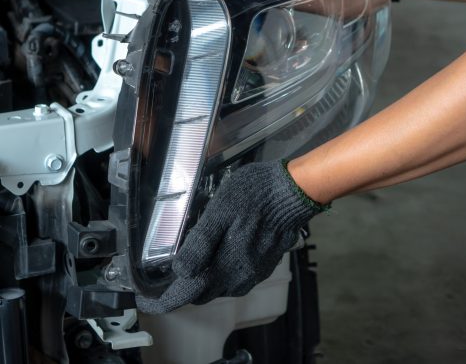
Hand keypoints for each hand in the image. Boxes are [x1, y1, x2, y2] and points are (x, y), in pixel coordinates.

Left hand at [137, 160, 328, 312]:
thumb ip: (201, 243)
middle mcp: (240, 277)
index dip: (164, 300)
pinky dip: (222, 271)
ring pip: (220, 286)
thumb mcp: (220, 210)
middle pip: (202, 293)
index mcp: (225, 266)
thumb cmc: (254, 195)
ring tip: (196, 258)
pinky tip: (221, 250)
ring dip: (204, 278)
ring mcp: (255, 273)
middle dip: (184, 287)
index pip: (186, 295)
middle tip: (170, 270)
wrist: (293, 191)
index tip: (148, 298)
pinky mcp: (265, 264)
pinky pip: (236, 277)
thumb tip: (180, 271)